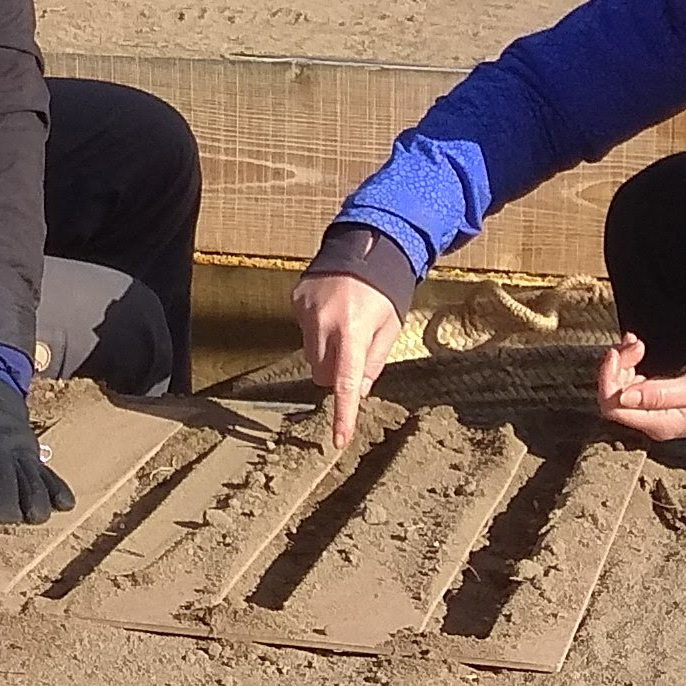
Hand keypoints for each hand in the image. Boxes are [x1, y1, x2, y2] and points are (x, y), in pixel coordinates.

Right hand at [291, 271, 405, 448]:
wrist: (365, 246)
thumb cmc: (383, 290)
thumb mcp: (389, 327)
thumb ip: (374, 361)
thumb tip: (359, 391)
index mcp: (353, 331)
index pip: (345, 383)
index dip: (343, 414)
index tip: (339, 440)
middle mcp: (324, 322)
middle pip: (321, 373)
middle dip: (335, 372)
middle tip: (353, 351)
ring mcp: (306, 311)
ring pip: (310, 354)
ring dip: (325, 351)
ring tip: (343, 324)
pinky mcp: (296, 301)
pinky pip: (303, 331)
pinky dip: (316, 329)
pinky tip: (331, 310)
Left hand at [594, 334, 685, 445]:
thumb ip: (659, 394)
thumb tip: (624, 397)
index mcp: (656, 423)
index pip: (613, 407)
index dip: (608, 380)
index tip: (615, 354)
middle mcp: (647, 420)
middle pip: (612, 395)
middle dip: (616, 366)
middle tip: (634, 343)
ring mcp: (646, 410)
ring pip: (618, 386)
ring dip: (622, 361)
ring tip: (636, 342)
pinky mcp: (648, 399)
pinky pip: (628, 381)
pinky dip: (628, 363)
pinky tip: (636, 347)